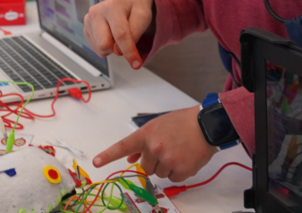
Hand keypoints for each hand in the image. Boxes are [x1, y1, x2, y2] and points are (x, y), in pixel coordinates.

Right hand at [82, 0, 154, 68]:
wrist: (128, 1)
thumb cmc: (135, 8)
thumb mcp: (143, 17)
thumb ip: (133, 33)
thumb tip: (118, 51)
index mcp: (111, 6)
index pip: (120, 34)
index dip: (129, 51)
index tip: (136, 64)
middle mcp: (95, 12)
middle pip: (104, 44)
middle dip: (118, 49)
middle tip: (126, 41)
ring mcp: (88, 20)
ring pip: (100, 49)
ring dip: (112, 48)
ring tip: (118, 35)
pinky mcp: (86, 29)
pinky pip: (96, 49)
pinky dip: (106, 47)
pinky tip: (111, 36)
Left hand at [92, 106, 216, 181]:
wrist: (205, 125)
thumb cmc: (181, 123)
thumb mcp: (157, 126)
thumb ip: (142, 143)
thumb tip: (129, 158)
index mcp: (146, 134)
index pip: (123, 146)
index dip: (108, 155)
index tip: (96, 162)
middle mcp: (154, 147)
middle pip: (145, 167)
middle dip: (153, 162)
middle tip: (166, 150)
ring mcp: (167, 159)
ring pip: (159, 174)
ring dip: (166, 167)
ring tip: (178, 151)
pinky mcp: (181, 169)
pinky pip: (173, 178)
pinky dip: (179, 172)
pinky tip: (185, 158)